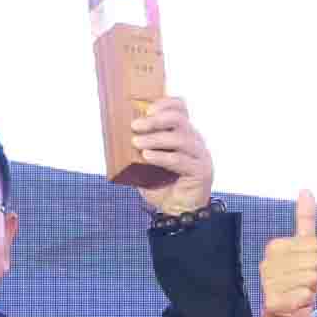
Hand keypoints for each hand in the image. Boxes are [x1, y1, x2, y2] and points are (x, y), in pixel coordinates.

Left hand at [131, 95, 212, 215]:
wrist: (178, 213)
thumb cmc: (163, 187)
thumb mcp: (148, 163)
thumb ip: (140, 149)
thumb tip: (116, 137)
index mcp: (185, 134)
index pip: (181, 108)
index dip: (165, 103)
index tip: (146, 109)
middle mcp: (195, 142)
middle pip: (180, 119)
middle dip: (156, 120)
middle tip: (136, 126)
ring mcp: (200, 156)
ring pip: (180, 138)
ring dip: (155, 138)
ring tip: (136, 143)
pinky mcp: (201, 172)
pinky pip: (180, 160)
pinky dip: (162, 156)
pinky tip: (147, 156)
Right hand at [257, 189, 316, 316]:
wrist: (285, 315)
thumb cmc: (296, 279)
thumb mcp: (303, 247)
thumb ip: (305, 219)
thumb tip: (306, 190)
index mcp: (275, 247)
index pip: (314, 244)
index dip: (316, 258)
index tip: (304, 267)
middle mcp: (268, 263)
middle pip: (315, 261)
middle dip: (315, 275)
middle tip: (303, 282)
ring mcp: (268, 283)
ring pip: (311, 279)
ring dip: (311, 290)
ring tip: (299, 293)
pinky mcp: (272, 302)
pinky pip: (304, 296)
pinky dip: (305, 302)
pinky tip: (296, 304)